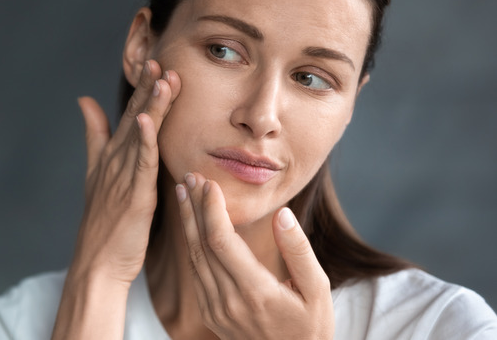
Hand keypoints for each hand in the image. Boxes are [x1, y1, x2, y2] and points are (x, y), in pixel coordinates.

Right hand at [70, 59, 180, 285]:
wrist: (97, 263)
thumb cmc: (102, 223)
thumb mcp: (96, 173)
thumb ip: (94, 135)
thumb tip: (84, 100)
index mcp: (112, 156)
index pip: (130, 115)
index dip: (141, 89)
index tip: (154, 62)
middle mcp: (116, 161)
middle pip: (134, 118)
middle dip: (146, 88)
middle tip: (158, 59)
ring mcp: (123, 178)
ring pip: (141, 135)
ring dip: (151, 106)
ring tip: (161, 78)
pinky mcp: (134, 196)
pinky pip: (141, 164)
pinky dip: (145, 141)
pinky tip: (147, 120)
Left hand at [176, 173, 333, 339]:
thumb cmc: (312, 327)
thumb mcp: (318, 290)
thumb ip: (299, 251)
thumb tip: (282, 214)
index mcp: (256, 292)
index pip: (221, 241)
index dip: (211, 208)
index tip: (209, 183)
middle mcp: (229, 302)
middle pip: (201, 245)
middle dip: (194, 207)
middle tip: (189, 176)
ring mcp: (216, 310)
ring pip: (193, 257)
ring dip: (187, 222)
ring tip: (183, 192)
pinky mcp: (211, 314)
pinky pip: (196, 272)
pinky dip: (191, 243)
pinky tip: (191, 224)